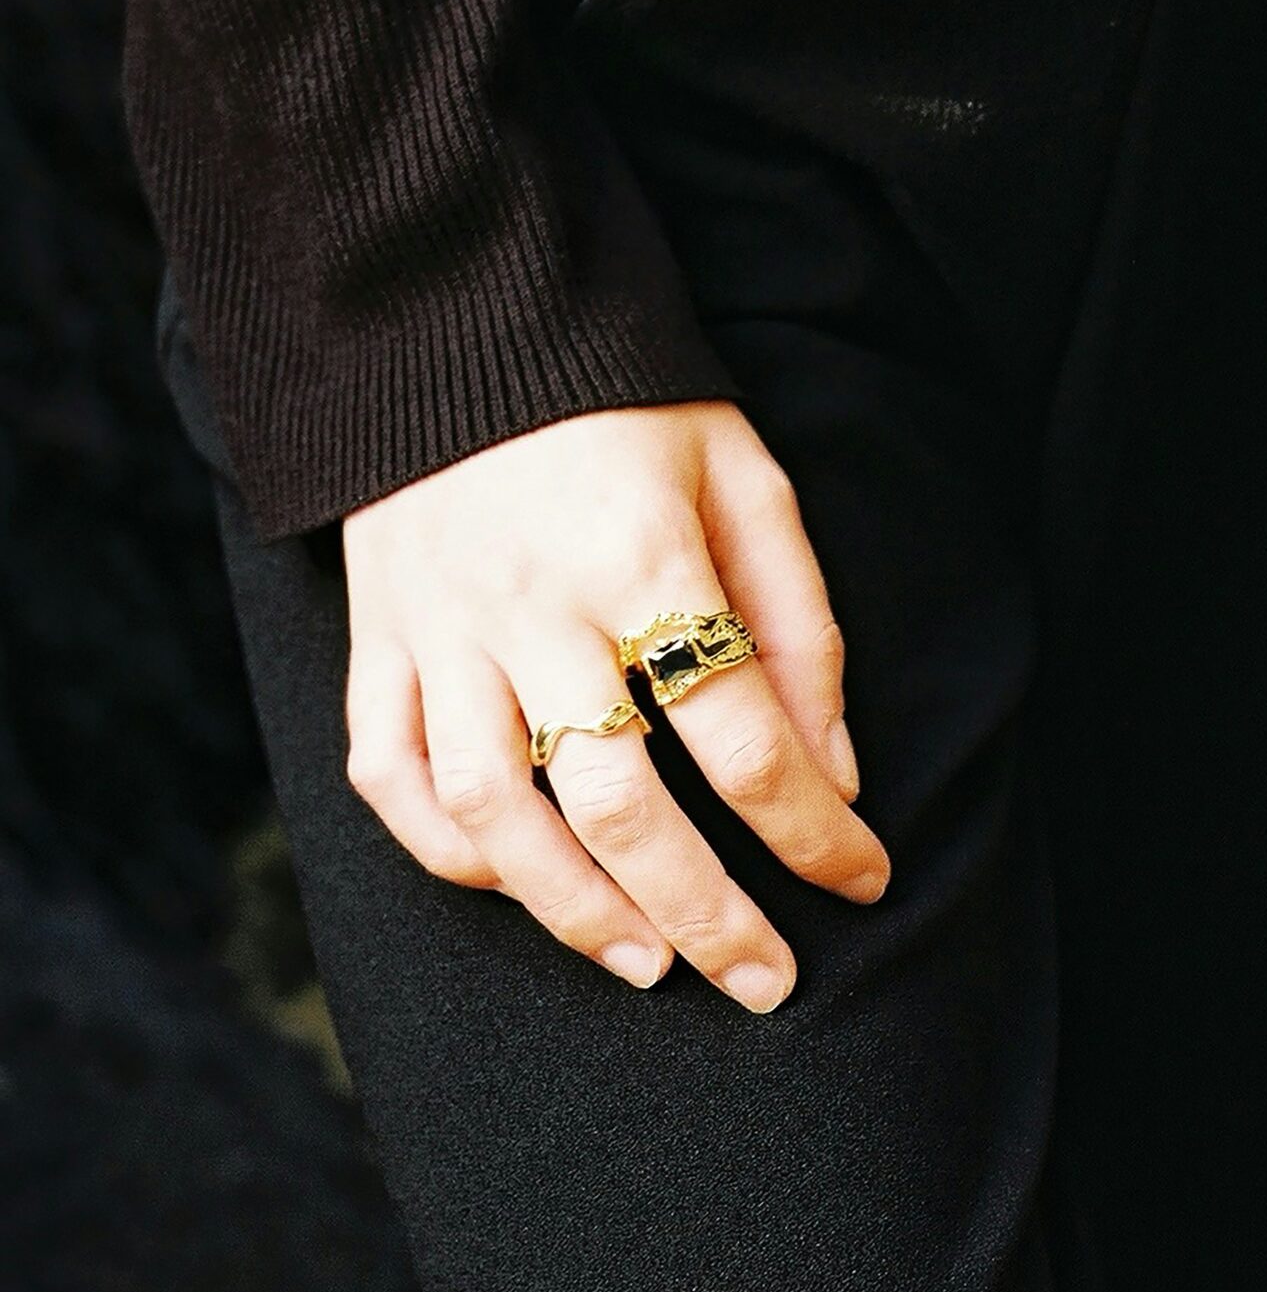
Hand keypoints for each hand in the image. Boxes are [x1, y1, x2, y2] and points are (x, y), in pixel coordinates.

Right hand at [340, 401, 889, 1009]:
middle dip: (706, 911)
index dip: (812, 828)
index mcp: (644, 553)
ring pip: (494, 811)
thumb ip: (798, 618)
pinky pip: (390, 773)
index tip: (864, 879)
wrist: (453, 311)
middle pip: (620, 801)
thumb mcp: (743, 472)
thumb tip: (834, 771)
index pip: (742, 730)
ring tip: (649, 962)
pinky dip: (448, 849)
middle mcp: (533, 604)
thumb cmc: (624, 399)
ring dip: (575, 908)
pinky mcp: (377, 636)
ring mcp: (440, 627)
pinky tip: (517, 886)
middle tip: (767, 981)